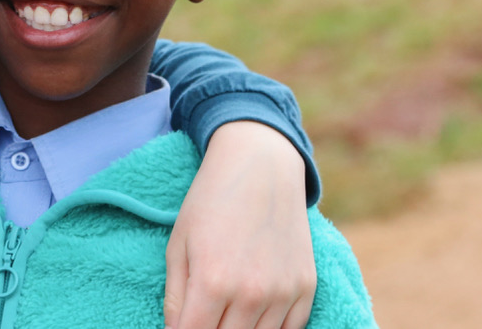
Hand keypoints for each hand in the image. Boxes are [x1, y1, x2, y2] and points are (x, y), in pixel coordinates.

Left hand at [164, 121, 315, 328]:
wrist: (261, 168)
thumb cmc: (210, 203)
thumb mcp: (178, 244)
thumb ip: (174, 296)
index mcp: (212, 282)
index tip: (181, 326)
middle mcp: (251, 294)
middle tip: (203, 314)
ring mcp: (283, 293)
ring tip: (225, 313)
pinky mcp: (306, 288)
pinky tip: (254, 317)